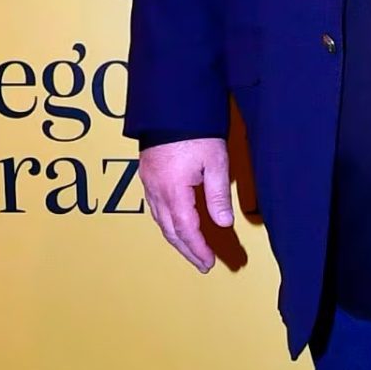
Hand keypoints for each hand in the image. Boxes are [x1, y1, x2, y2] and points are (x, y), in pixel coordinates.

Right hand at [139, 136, 233, 270]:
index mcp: (173, 190)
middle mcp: (156, 190)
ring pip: (160, 220)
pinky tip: (174, 223)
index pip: (186, 229)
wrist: (168, 106)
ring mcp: (148, 182)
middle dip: (186, 249)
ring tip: (190, 248)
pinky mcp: (147, 174)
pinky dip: (166, 221)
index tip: (208, 263)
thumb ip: (218, 195)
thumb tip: (223, 223)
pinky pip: (154, 206)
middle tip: (201, 263)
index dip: (197, 249)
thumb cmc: (194, 130)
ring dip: (175, 237)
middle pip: (170, 230)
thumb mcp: (215, 161)